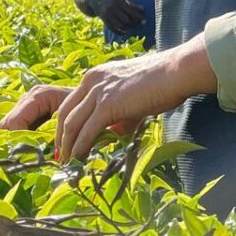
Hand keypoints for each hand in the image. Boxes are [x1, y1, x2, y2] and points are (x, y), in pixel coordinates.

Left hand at [0, 36, 217, 161]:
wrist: (174, 72)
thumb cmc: (161, 82)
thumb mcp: (131, 95)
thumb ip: (118, 113)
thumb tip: (113, 134)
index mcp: (95, 76)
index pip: (71, 102)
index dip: (65, 124)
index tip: (66, 141)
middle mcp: (91, 81)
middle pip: (65, 113)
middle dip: (61, 137)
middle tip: (62, 156)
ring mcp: (98, 92)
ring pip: (72, 124)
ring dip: (68, 146)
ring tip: (68, 163)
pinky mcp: (107, 105)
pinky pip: (87, 131)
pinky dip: (81, 147)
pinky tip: (80, 159)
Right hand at [83, 0, 146, 36]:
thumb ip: (131, 3)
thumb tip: (142, 9)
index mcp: (118, 0)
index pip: (132, 11)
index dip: (139, 17)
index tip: (144, 22)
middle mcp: (112, 7)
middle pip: (127, 20)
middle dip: (133, 23)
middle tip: (137, 23)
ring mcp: (107, 14)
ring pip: (120, 25)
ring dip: (127, 28)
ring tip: (131, 26)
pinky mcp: (103, 19)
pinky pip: (112, 28)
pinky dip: (119, 32)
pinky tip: (124, 32)